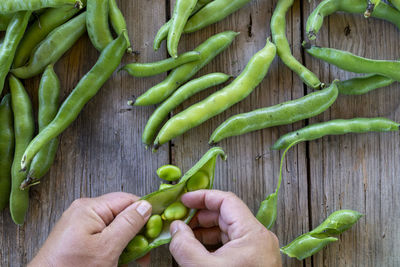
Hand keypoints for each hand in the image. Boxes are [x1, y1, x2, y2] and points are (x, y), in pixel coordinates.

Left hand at [29, 192, 151, 266]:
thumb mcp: (107, 247)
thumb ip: (128, 224)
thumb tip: (146, 206)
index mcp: (90, 208)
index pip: (128, 200)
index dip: (145, 213)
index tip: (158, 228)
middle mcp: (84, 211)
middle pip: (122, 214)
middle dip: (137, 232)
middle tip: (145, 252)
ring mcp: (80, 224)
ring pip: (115, 227)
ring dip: (128, 242)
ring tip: (134, 260)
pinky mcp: (78, 237)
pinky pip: (104, 236)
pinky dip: (115, 247)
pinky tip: (120, 260)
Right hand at [169, 190, 281, 266]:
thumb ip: (184, 244)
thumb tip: (175, 227)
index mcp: (253, 234)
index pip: (226, 201)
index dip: (202, 197)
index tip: (184, 199)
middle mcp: (259, 238)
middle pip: (227, 214)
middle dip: (200, 215)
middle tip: (181, 218)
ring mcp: (258, 250)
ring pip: (228, 228)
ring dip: (205, 229)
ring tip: (185, 234)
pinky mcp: (253, 261)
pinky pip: (231, 243)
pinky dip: (213, 242)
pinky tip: (197, 247)